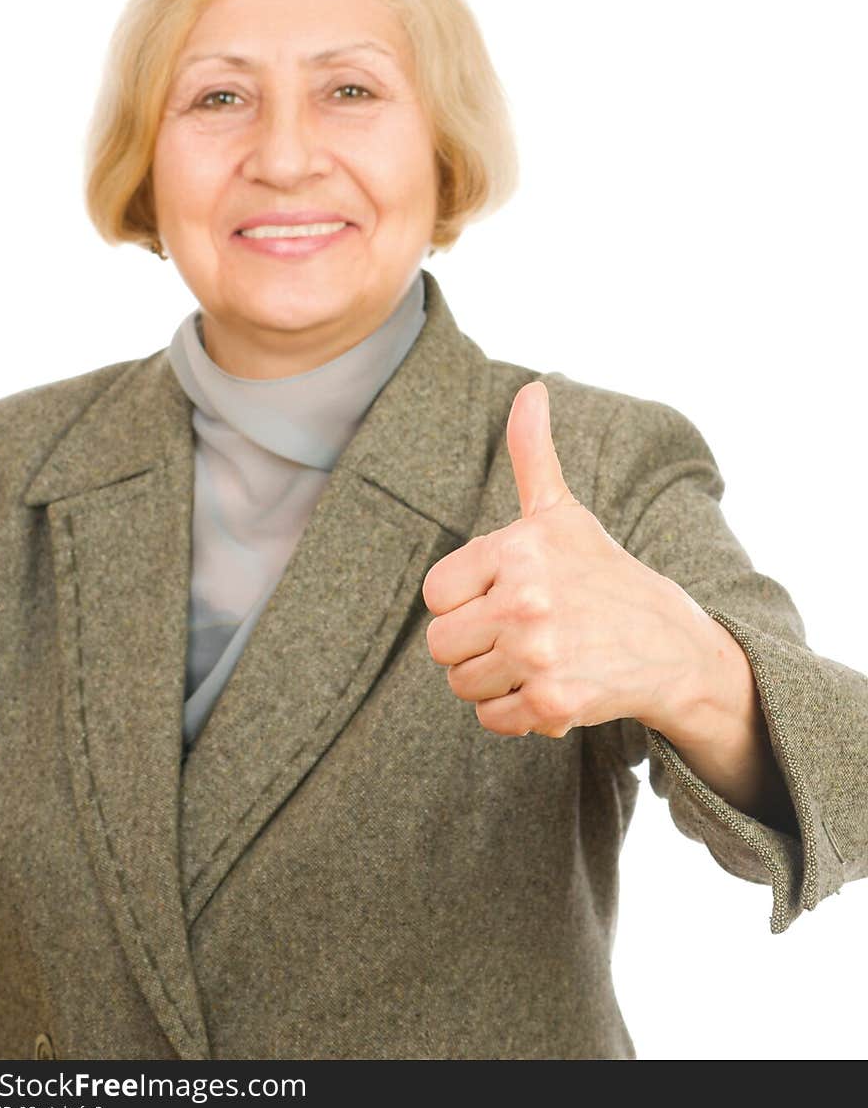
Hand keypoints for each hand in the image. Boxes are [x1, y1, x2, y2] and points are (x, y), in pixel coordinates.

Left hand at [421, 381, 709, 738]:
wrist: (671, 645)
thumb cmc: (603, 575)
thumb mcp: (563, 513)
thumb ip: (533, 454)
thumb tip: (531, 389)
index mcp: (517, 549)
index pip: (436, 594)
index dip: (464, 599)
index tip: (502, 595)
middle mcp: (525, 600)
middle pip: (439, 644)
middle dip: (472, 644)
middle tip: (518, 633)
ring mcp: (538, 654)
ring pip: (460, 684)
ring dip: (491, 680)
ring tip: (535, 658)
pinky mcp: (552, 703)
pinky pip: (490, 718)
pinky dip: (513, 712)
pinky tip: (550, 685)